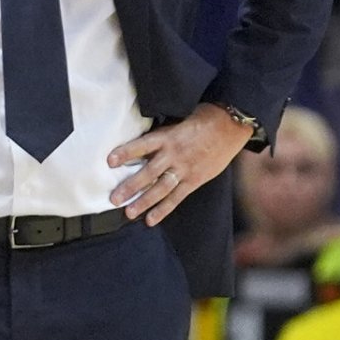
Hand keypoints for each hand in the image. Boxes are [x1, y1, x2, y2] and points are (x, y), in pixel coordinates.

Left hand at [108, 104, 248, 226]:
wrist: (229, 125)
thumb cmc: (200, 120)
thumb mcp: (177, 122)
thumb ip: (159, 135)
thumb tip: (137, 145)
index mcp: (168, 136)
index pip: (143, 145)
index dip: (126, 152)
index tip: (109, 161)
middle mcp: (175, 154)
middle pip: (149, 173)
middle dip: (130, 186)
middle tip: (113, 199)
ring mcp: (185, 169)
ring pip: (161, 188)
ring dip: (144, 202)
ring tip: (128, 213)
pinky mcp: (195, 180)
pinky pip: (177, 197)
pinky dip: (163, 209)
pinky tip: (150, 220)